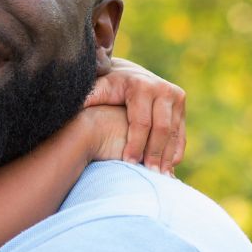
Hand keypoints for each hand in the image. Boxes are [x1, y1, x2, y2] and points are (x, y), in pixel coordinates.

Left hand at [83, 58, 185, 173]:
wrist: (126, 74)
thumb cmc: (106, 88)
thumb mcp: (96, 90)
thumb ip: (86, 100)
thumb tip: (69, 108)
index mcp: (141, 86)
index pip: (141, 122)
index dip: (135, 144)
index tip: (128, 163)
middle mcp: (162, 89)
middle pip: (161, 128)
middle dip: (154, 153)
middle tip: (150, 175)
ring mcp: (175, 96)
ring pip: (173, 132)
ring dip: (168, 156)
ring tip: (161, 177)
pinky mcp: (181, 105)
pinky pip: (181, 133)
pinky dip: (176, 151)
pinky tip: (168, 168)